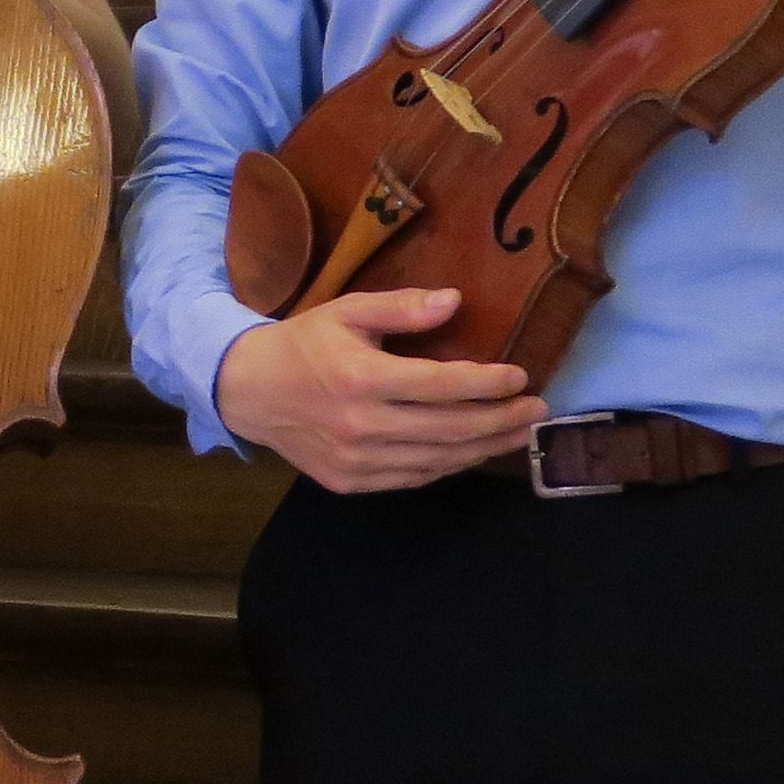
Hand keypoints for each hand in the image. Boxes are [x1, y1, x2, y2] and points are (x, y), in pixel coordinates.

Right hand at [213, 287, 544, 493]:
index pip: (443, 385)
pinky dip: (448, 465)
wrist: (248, 390)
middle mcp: (361, 425)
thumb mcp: (347, 311)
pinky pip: (413, 478)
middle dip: (502, 421)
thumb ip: (401, 308)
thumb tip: (454, 301)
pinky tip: (471, 451)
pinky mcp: (350, 481)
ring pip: (438, 461)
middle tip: (536, 410)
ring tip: (517, 433)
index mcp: (362, 378)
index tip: (520, 377)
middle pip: (450, 429)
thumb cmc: (303, 344)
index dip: (488, 383)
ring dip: (484, 448)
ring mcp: (356, 459)